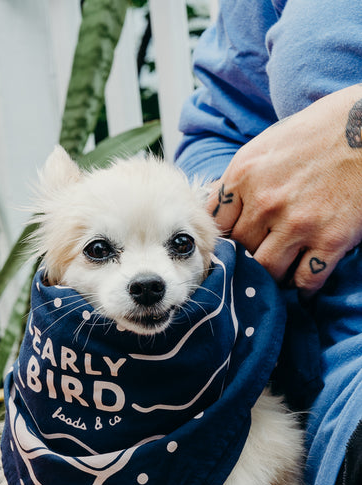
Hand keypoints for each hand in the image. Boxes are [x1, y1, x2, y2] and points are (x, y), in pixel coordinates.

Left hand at [207, 85, 361, 293]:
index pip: (217, 226)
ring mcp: (298, 223)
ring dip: (273, 275)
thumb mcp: (265, 147)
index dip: (226, 238)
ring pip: (268, 270)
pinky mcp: (330, 239)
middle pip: (241, 250)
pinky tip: (302, 284)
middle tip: (260, 257)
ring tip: (280, 270)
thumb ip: (239, 181)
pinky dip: (303, 287)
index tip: (235, 244)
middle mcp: (266, 202)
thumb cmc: (317, 132)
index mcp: (244, 176)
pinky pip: (306, 280)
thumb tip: (217, 210)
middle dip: (249, 256)